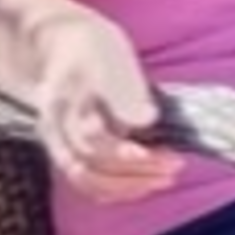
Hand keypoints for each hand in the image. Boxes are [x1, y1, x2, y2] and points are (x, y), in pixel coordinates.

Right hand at [28, 9, 183, 202]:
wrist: (60, 45)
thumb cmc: (94, 48)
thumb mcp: (114, 55)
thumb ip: (127, 88)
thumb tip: (145, 119)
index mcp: (69, 98)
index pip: (92, 135)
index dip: (124, 151)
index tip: (157, 153)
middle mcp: (57, 124)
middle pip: (93, 159)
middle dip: (138, 168)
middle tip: (176, 163)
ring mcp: (58, 141)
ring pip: (87, 177)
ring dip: (130, 185)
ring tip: (166, 177)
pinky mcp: (65, 151)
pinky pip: (87, 182)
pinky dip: (116, 190)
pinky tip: (145, 185)